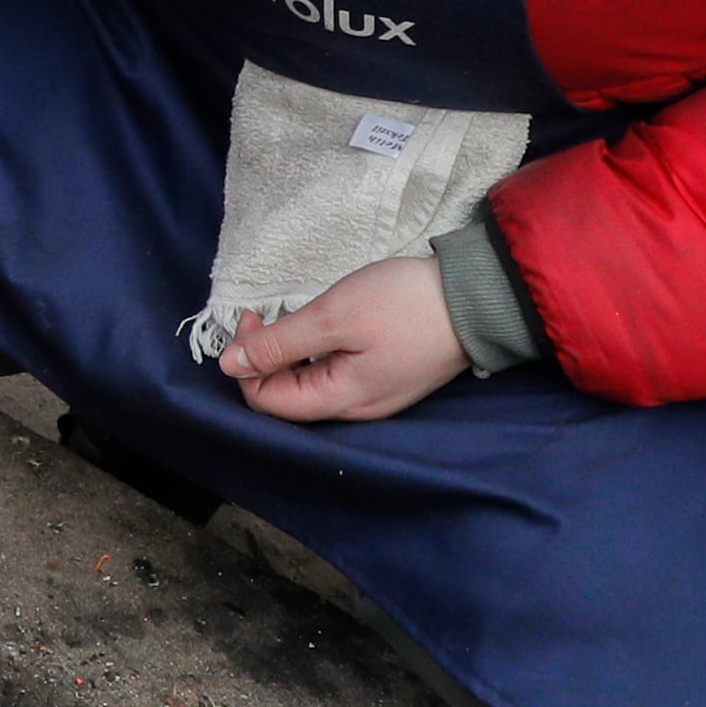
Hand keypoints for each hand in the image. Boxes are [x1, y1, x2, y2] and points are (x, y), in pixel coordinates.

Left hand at [219, 253, 464, 423]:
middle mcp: (357, 409)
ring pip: (312, 387)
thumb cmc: (403, 305)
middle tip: (266, 316)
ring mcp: (376, 395)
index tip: (252, 319)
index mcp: (341, 401)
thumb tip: (229, 364)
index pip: (268, 402)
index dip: (247, 364)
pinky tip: (320, 329)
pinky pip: (337, 376)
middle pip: (289, 398)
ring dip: (290, 357)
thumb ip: (281, 344)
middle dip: (265, 360)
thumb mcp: (334, 318)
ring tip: (291, 320)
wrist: (476, 297)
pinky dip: (316, 355)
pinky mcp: (389, 377)